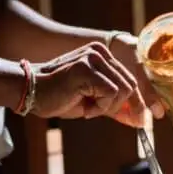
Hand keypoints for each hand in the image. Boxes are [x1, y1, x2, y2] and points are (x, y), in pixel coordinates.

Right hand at [31, 42, 145, 127]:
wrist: (30, 92)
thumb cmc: (59, 97)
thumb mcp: (94, 102)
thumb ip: (116, 107)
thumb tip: (141, 121)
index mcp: (102, 55)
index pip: (130, 79)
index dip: (138, 102)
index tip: (142, 121)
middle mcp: (100, 52)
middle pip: (131, 85)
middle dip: (123, 107)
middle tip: (99, 113)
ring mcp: (93, 58)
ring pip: (123, 90)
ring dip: (107, 107)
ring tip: (87, 106)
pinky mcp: (87, 69)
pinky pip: (111, 93)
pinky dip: (99, 107)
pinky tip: (83, 106)